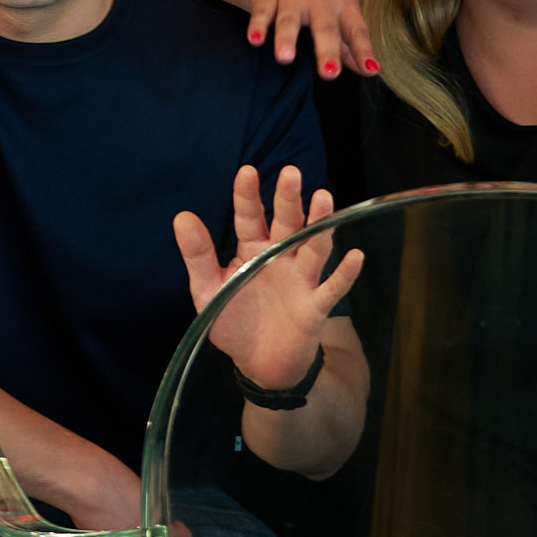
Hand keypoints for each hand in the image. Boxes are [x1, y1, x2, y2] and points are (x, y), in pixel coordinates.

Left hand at [174, 165, 367, 394]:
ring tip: (324, 197)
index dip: (248, 195)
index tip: (247, 171)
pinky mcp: (315, 306)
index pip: (250, 216)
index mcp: (252, 249)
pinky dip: (345, 274)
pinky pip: (332, 288)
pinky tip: (355, 256)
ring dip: (320, 224)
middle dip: (289, 199)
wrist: (258, 365)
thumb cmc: (233, 322)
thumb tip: (182, 217)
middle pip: (287, 223)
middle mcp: (280, 258)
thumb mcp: (208, 291)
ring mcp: (301, 280)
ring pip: (313, 247)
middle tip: (291, 172)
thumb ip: (198, 256)